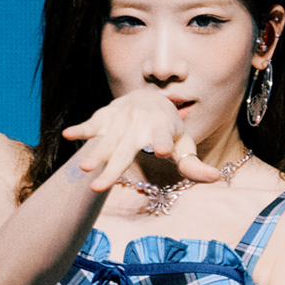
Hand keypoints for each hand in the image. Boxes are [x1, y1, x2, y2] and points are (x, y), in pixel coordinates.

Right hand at [61, 88, 223, 192]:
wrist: (150, 97)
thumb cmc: (170, 129)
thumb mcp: (184, 144)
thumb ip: (194, 164)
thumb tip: (217, 178)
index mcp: (162, 129)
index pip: (163, 137)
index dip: (162, 142)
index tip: (160, 150)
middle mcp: (140, 123)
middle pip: (126, 148)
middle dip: (113, 167)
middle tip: (100, 187)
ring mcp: (121, 118)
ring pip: (106, 139)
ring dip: (94, 152)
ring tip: (84, 169)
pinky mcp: (106, 115)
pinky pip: (92, 123)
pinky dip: (80, 129)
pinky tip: (68, 135)